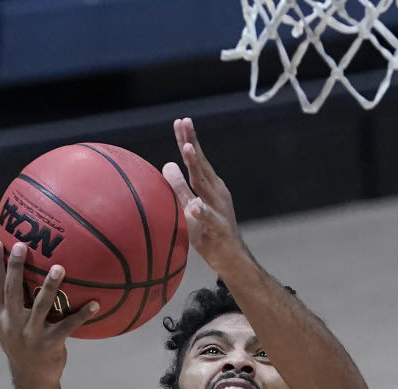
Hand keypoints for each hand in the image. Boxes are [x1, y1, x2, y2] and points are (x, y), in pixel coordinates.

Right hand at [0, 239, 97, 388]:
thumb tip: (14, 270)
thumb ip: (10, 303)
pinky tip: (95, 303)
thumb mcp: (8, 327)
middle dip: (15, 267)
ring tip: (59, 267)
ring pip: (41, 306)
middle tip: (22, 245)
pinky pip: (68, 325)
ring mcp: (30, 335)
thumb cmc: (23, 345)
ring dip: (51, 286)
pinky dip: (82, 314)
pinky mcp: (50, 344)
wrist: (32, 380)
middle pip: (13, 290)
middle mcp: (12, 324)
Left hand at [163, 117, 243, 273]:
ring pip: (205, 186)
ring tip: (186, 150)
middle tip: (183, 122)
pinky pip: (210, 219)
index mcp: (209, 186)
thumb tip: (167, 165)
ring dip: (196, 167)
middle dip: (192, 143)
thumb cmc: (208, 233)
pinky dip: (203, 212)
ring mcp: (219, 208)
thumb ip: (179, 188)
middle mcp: (215, 192)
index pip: (196, 160)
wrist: (231, 258)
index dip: (188, 140)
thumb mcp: (189, 207)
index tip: (180, 121)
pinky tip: (196, 206)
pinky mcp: (219, 228)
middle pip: (201, 165)